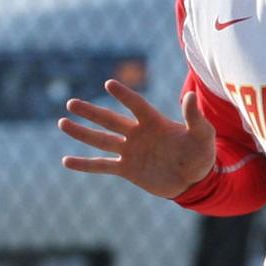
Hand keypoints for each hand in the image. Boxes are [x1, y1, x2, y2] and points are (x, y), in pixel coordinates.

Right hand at [58, 80, 215, 198]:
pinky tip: (66, 161)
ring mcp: (130, 151)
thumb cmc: (201, 154)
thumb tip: (190, 95)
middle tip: (71, 103)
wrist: (195, 181)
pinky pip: (102, 165)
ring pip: (102, 140)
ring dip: (82, 133)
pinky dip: (85, 164)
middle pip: (110, 120)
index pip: (136, 105)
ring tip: (62, 123)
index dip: (124, 96)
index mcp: (154, 122)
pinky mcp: (127, 169)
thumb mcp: (203, 136)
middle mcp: (138, 133)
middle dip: (91, 112)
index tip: (109, 84)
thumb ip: (194, 117)